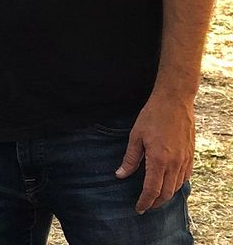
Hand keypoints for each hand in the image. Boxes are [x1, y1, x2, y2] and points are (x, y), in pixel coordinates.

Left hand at [115, 93, 194, 213]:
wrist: (175, 102)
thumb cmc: (152, 116)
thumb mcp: (135, 136)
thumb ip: (130, 158)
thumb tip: (121, 175)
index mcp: (159, 160)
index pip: (152, 190)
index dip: (145, 202)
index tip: (138, 208)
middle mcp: (174, 164)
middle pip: (166, 193)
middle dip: (155, 203)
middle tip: (145, 206)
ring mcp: (185, 160)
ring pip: (177, 187)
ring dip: (166, 195)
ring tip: (155, 198)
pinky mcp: (190, 156)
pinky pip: (185, 177)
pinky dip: (176, 185)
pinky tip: (168, 184)